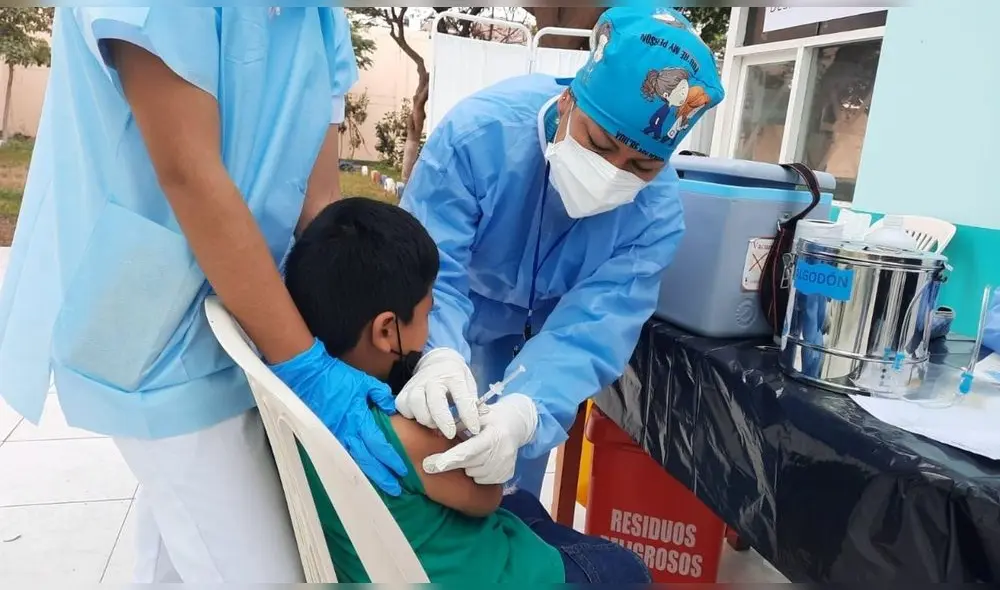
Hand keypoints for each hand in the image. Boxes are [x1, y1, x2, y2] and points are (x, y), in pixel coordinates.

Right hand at [270, 339, 407, 495]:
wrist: (306, 377)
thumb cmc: (335, 378)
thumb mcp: (362, 381)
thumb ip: (380, 393)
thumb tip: (391, 407)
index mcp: (359, 420)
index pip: (379, 445)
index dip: (390, 459)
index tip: (401, 471)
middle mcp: (347, 433)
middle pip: (367, 460)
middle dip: (382, 476)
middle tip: (395, 490)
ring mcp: (334, 437)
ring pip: (354, 461)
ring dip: (368, 474)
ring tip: (379, 486)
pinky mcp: (324, 436)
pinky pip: (341, 455)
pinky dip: (351, 466)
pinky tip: (358, 473)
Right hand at [396, 348, 479, 438]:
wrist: (436, 363)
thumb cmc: (455, 379)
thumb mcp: (469, 384)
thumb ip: (473, 402)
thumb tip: (478, 420)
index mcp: (453, 376)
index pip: (462, 397)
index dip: (469, 416)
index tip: (474, 429)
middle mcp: (433, 378)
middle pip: (435, 402)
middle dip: (444, 422)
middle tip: (451, 434)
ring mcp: (416, 383)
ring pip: (416, 405)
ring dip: (427, 419)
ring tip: (435, 424)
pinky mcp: (404, 391)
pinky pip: (404, 408)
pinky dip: (412, 416)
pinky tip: (422, 416)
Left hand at [422, 393, 537, 484]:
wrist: (516, 425)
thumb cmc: (491, 418)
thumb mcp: (476, 414)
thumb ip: (458, 423)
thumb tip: (436, 433)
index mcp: (493, 434)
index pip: (468, 450)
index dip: (449, 459)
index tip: (430, 465)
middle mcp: (502, 452)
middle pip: (468, 464)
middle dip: (454, 460)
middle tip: (448, 455)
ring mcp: (506, 465)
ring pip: (473, 474)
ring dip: (469, 466)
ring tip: (475, 452)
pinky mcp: (507, 475)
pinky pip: (483, 480)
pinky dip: (478, 472)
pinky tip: (483, 460)